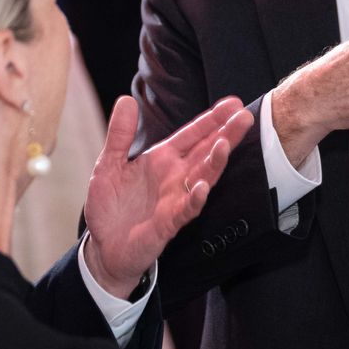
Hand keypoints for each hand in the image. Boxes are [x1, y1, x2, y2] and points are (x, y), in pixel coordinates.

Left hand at [82, 95, 253, 292]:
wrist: (104, 247)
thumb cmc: (110, 207)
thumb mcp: (109, 164)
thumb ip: (120, 134)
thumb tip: (126, 101)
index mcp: (162, 160)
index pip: (192, 135)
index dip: (211, 119)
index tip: (233, 103)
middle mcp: (174, 177)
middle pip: (206, 152)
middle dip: (225, 134)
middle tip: (245, 117)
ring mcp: (174, 199)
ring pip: (202, 178)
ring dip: (214, 162)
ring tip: (225, 144)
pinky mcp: (168, 223)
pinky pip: (186, 209)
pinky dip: (195, 198)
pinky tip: (202, 187)